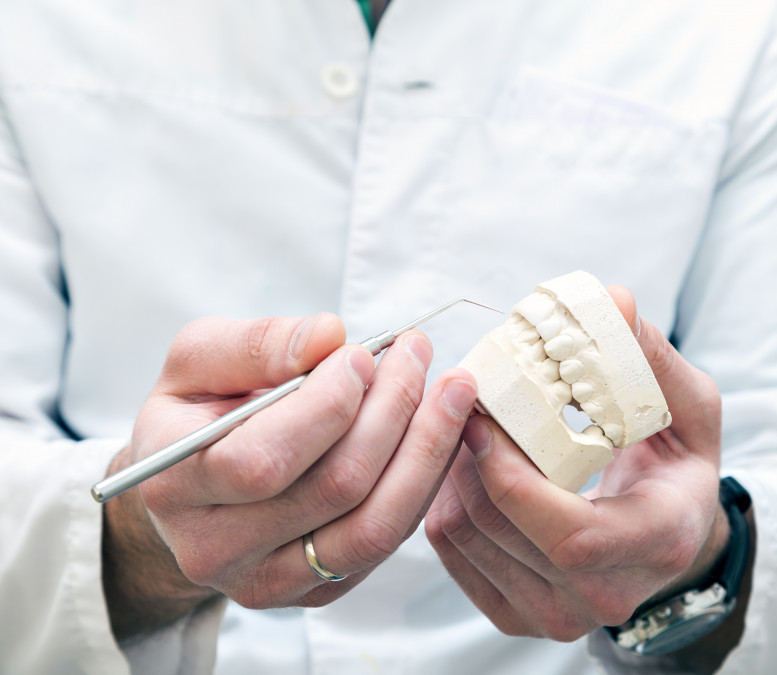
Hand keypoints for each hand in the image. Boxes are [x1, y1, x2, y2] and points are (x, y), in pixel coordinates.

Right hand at [103, 314, 476, 637]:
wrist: (191, 488)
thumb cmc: (198, 412)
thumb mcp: (198, 360)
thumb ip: (257, 343)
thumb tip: (330, 336)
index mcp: (175, 485)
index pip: (263, 460)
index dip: (327, 404)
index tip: (361, 353)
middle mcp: (216, 550)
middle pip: (335, 489)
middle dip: (392, 410)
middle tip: (418, 352)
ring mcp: (271, 581)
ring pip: (375, 525)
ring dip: (426, 449)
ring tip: (451, 390)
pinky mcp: (319, 590)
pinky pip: (389, 540)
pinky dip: (425, 480)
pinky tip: (439, 431)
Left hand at [424, 286, 729, 641]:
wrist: (669, 535)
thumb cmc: (678, 465)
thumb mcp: (688, 407)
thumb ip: (652, 357)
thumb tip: (614, 300)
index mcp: (657, 542)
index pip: (569, 535)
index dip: (513, 480)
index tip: (484, 421)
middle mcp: (605, 596)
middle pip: (505, 531)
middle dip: (470, 460)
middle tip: (465, 405)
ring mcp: (557, 615)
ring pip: (469, 542)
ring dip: (452, 475)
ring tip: (465, 428)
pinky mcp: (517, 615)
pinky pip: (453, 557)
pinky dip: (444, 503)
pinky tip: (464, 467)